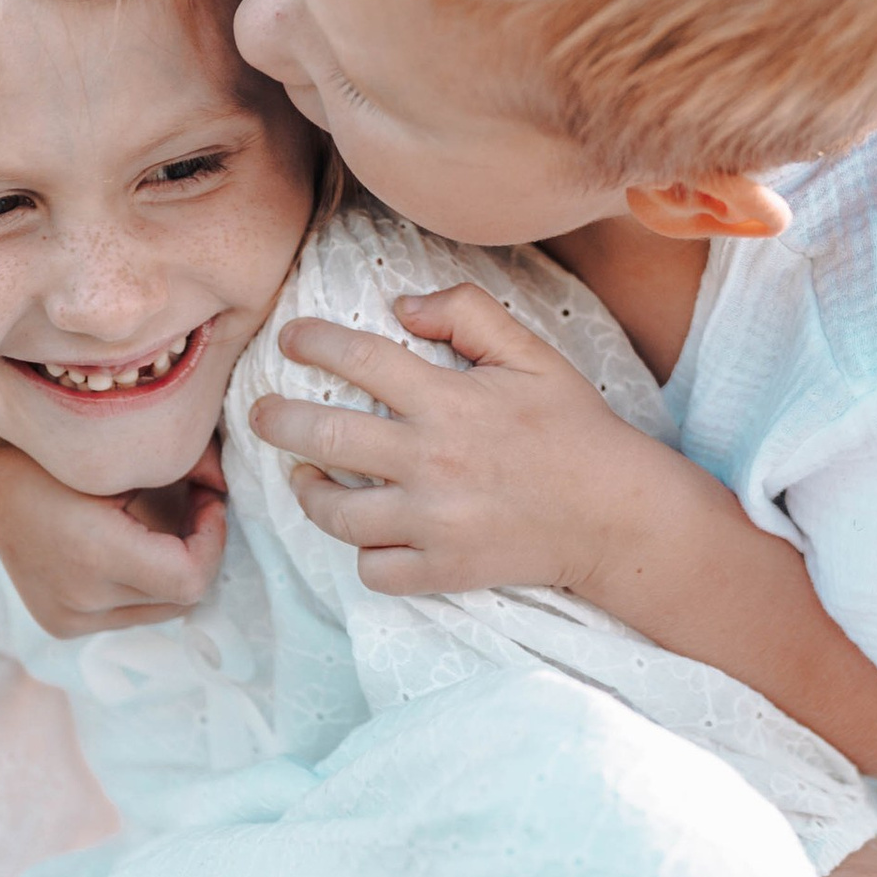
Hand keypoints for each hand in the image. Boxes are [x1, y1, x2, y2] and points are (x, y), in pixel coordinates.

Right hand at [0, 430, 229, 634]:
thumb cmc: (56, 447)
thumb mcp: (125, 447)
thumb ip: (188, 462)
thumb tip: (226, 484)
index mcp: (91, 556)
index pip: (190, 579)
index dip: (213, 539)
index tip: (209, 498)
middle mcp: (78, 600)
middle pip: (181, 597)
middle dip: (198, 550)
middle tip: (192, 503)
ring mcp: (66, 618)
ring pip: (160, 609)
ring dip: (172, 569)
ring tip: (157, 523)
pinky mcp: (60, 623)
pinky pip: (129, 612)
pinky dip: (143, 583)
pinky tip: (127, 545)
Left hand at [249, 285, 684, 599]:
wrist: (616, 515)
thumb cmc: (573, 428)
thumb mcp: (532, 354)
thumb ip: (468, 313)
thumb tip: (401, 306)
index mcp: (449, 400)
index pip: (358, 358)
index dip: (312, 341)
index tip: (290, 339)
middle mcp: (431, 460)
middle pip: (321, 436)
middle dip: (275, 419)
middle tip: (260, 413)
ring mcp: (432, 521)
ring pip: (334, 513)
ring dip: (307, 492)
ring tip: (303, 478)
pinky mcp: (442, 569)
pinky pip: (373, 569)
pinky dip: (363, 554)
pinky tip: (366, 533)